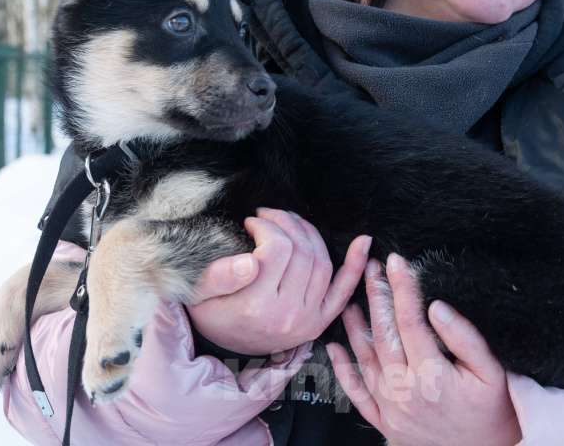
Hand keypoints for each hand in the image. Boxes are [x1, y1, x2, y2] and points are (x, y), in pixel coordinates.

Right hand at [186, 208, 371, 355]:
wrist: (224, 349)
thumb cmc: (211, 312)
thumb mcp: (199, 294)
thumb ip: (220, 276)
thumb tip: (250, 261)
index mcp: (256, 306)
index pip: (276, 249)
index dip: (266, 225)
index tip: (252, 220)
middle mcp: (286, 315)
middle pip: (301, 252)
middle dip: (287, 223)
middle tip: (271, 215)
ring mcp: (307, 321)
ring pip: (321, 263)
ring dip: (310, 234)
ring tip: (292, 223)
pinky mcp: (319, 323)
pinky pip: (342, 291)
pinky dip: (355, 266)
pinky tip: (363, 242)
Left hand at [326, 254, 521, 445]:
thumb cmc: (492, 411)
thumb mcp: (491, 372)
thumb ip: (465, 338)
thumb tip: (437, 308)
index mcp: (432, 376)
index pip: (410, 320)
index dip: (402, 288)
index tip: (396, 261)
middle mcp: (405, 392)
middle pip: (384, 334)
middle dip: (376, 296)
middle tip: (371, 268)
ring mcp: (391, 409)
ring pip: (365, 360)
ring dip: (355, 327)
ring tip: (350, 298)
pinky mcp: (384, 423)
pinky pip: (357, 394)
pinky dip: (342, 370)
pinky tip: (334, 348)